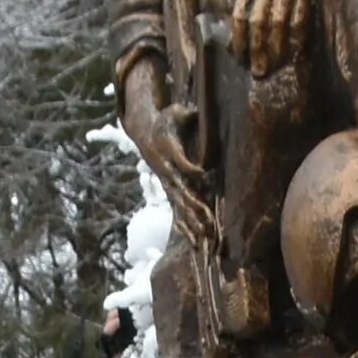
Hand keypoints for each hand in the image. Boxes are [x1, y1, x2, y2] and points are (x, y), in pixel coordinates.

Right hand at [119, 52, 214, 242]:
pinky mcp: (171, 192)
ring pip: (182, 208)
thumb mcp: (176, 112)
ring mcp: (169, 186)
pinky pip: (179, 213)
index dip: (193, 169)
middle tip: (210, 221)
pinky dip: (188, 229)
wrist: (146, 134)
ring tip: (206, 240)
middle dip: (197, 207)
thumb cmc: (166, 121)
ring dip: (194, 224)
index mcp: (169, 153)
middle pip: (183, 193)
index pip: (182, 164)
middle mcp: (168, 174)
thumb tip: (197, 114)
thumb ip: (187, 115)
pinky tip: (197, 245)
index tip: (206, 174)